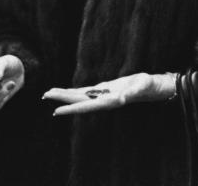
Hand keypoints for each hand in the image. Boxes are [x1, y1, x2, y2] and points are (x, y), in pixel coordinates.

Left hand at [43, 72, 175, 115]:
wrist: (153, 86)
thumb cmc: (148, 86)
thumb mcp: (141, 87)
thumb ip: (132, 92)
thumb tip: (122, 99)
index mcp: (109, 101)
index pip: (87, 106)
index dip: (71, 108)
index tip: (56, 111)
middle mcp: (103, 100)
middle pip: (79, 100)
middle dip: (62, 99)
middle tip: (45, 95)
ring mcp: (103, 95)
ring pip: (80, 96)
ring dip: (65, 94)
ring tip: (49, 92)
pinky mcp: (105, 89)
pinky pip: (86, 91)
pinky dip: (75, 90)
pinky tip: (67, 91)